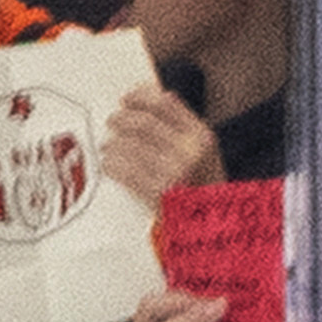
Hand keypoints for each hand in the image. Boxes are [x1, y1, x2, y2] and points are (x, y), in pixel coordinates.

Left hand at [104, 85, 222, 203]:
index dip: (139, 98)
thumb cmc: (204, 187)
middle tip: (111, 122)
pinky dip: (111, 165)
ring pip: (128, 145)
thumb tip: (162, 94)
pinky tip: (109, 165)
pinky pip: (123, 170)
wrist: (213, 227)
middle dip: (120, 120)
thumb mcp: (207, 152)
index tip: (125, 99)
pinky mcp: (157, 193)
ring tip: (108, 147)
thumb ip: (186, 125)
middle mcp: (190, 152)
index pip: (164, 104)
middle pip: (142, 123)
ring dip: (112, 144)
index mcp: (202, 137)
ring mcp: (174, 172)